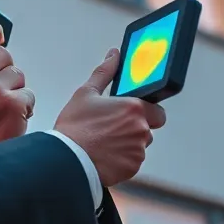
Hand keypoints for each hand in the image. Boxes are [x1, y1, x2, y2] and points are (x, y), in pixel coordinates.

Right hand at [53, 48, 166, 187]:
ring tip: (104, 143)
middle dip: (135, 128)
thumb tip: (114, 55)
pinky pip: (132, 161)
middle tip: (113, 129)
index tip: (129, 114)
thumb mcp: (86, 93)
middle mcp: (141, 129)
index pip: (157, 110)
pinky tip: (105, 155)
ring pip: (139, 146)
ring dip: (128, 144)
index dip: (145, 112)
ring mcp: (138, 150)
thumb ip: (105, 72)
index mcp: (134, 108)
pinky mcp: (132, 167)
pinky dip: (122, 159)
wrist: (66, 160)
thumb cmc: (74, 127)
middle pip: (148, 128)